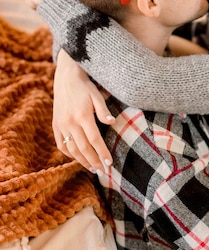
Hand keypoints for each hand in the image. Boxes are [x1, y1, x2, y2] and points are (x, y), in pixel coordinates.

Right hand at [53, 50, 114, 172]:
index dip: (102, 153)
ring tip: (92, 169)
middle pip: (83, 148)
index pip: (94, 140)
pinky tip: (78, 158)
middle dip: (94, 161)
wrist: (66, 78)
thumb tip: (112, 122)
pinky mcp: (55, 125)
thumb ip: (103, 110)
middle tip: (103, 171)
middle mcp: (70, 122)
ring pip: (71, 149)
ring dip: (82, 161)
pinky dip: (69, 154)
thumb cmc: (85, 86)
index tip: (109, 163)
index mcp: (82, 115)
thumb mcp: (97, 95)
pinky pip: (60, 144)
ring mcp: (61, 124)